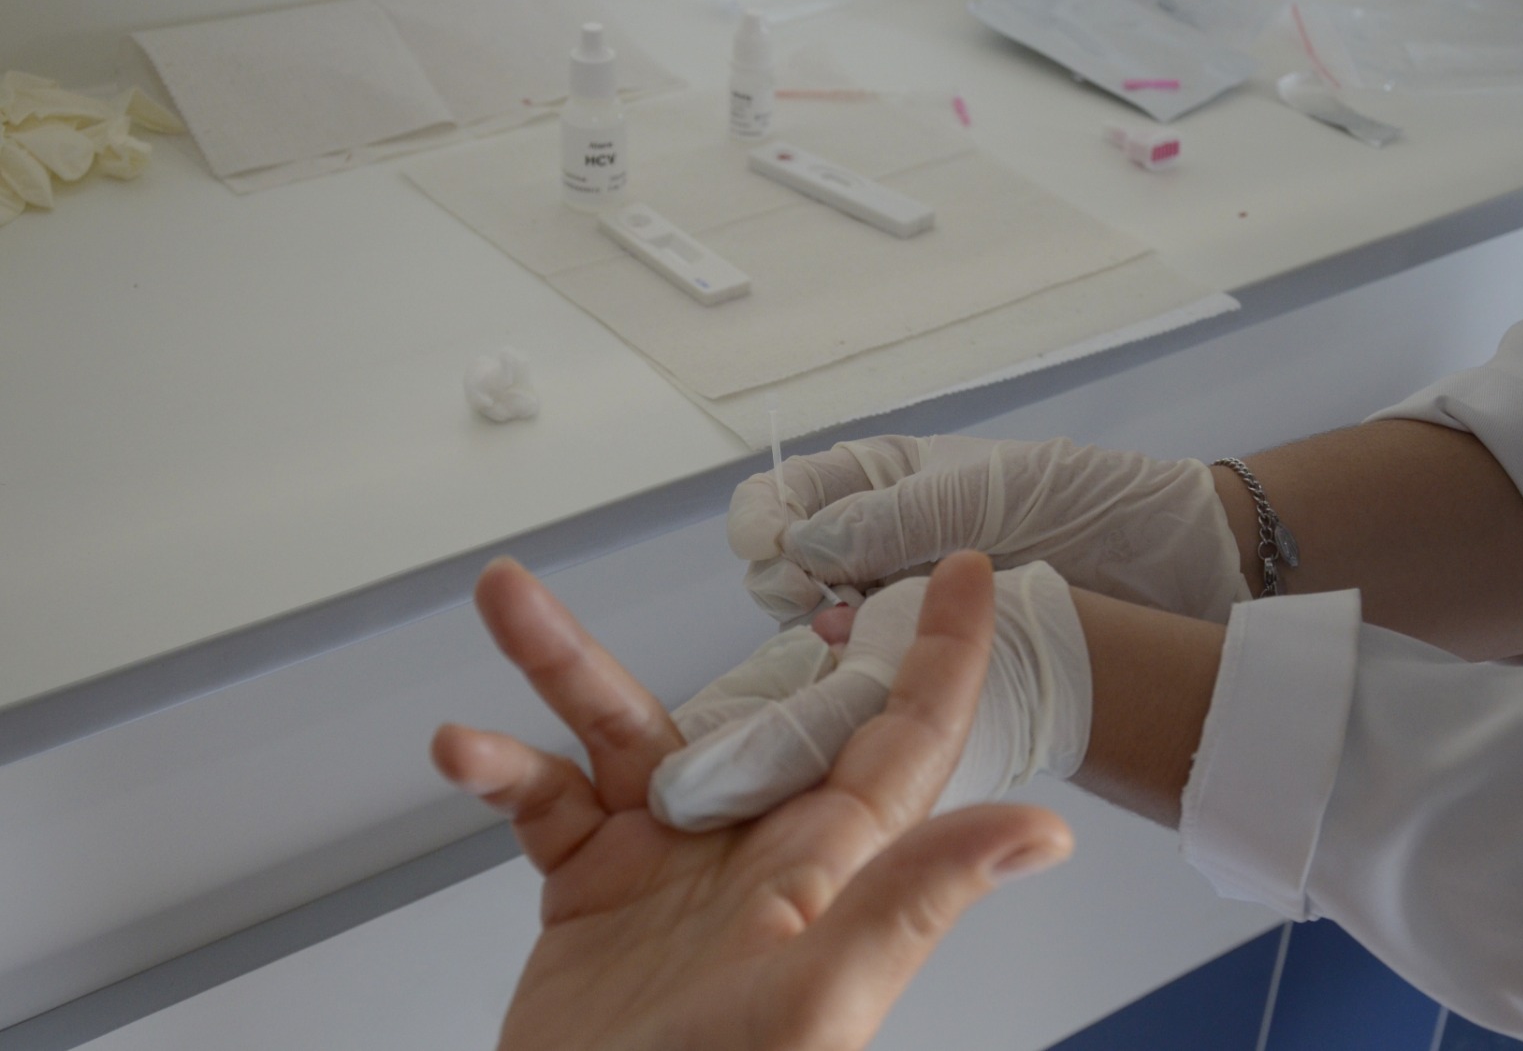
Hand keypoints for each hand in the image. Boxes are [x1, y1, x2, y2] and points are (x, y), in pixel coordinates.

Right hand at [431, 553, 1072, 1050]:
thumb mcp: (819, 999)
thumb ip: (912, 901)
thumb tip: (1041, 835)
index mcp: (826, 865)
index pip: (905, 738)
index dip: (943, 654)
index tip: (968, 571)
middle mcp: (753, 847)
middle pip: (750, 704)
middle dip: (748, 625)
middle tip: (775, 539)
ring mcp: (666, 861)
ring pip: (623, 728)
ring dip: (563, 664)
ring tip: (510, 602)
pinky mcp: (589, 883)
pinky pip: (545, 796)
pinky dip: (501, 767)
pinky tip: (466, 752)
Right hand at [729, 434, 1246, 623]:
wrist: (1174, 565)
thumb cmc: (1088, 504)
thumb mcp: (983, 492)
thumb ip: (891, 517)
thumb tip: (802, 543)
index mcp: (885, 481)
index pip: (790, 493)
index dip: (767, 517)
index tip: (774, 543)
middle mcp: (882, 541)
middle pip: (788, 564)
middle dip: (783, 581)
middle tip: (814, 599)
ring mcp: (903, 602)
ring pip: (818, 622)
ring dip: (815, 633)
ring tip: (840, 642)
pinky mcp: (931, 660)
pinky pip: (869, 668)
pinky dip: (855, 673)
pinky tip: (862, 676)